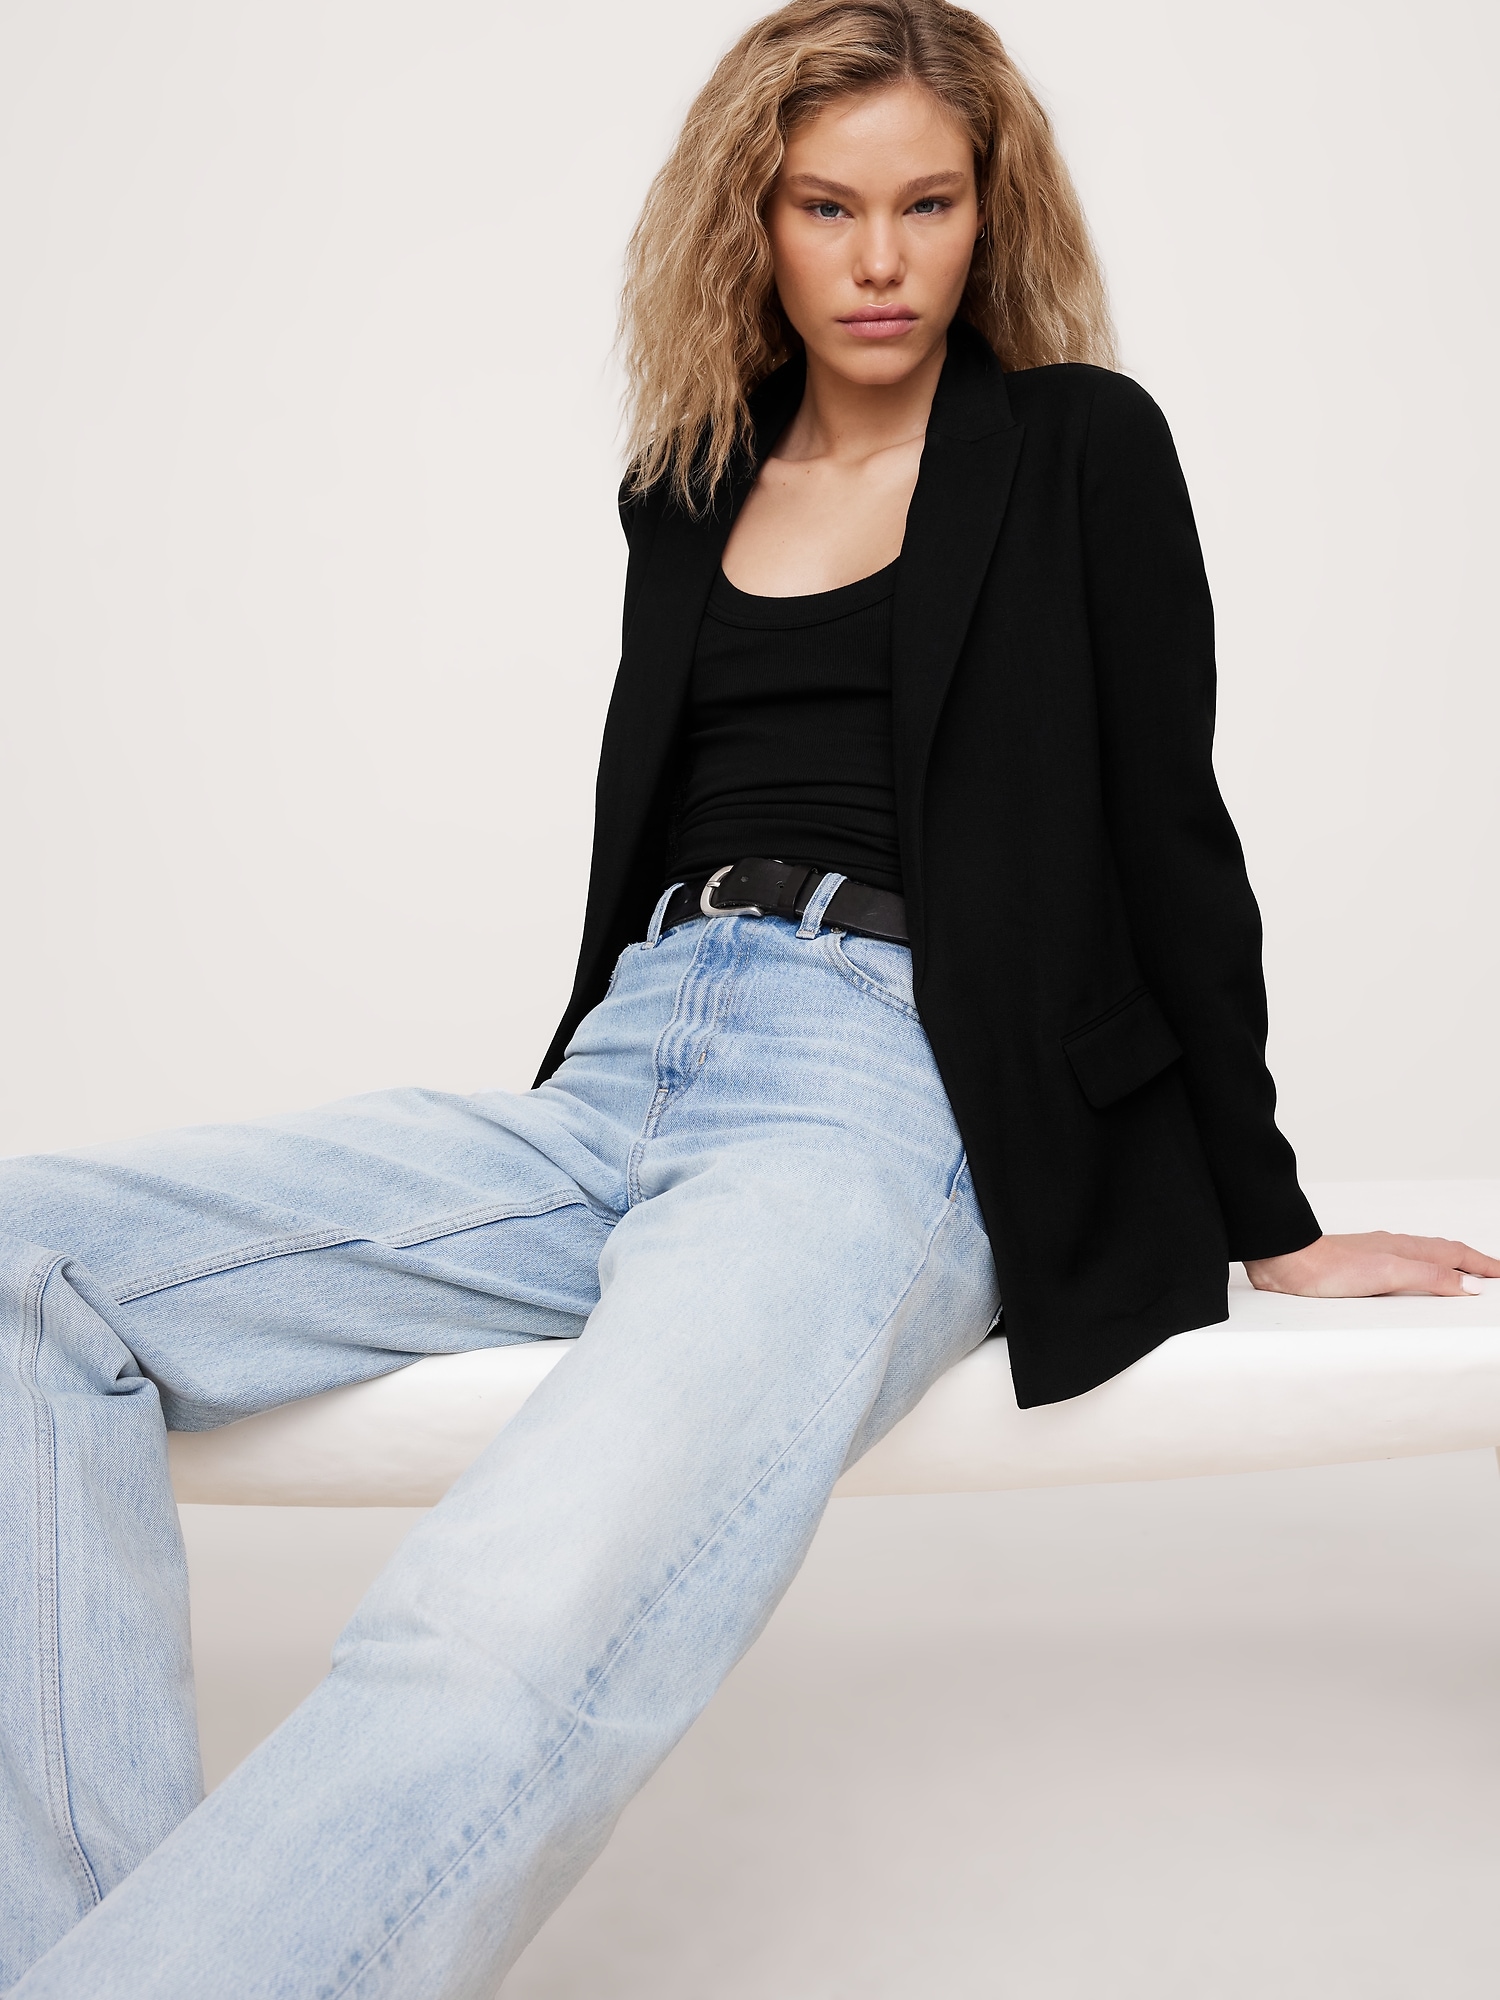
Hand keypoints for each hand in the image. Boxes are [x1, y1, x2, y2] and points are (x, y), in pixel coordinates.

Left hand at [1245, 1232, 1499, 1298]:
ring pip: (1422, 1258)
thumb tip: (1470, 1285)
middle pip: (1443, 1253)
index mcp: (1408, 1248)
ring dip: (1446, 1266)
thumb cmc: (1331, 1268)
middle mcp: (1395, 1248)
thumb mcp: (1390, 1273)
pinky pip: (1402, 1267)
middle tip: (1491, 1273)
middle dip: (1470, 1262)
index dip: (1482, 1265)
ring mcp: (1376, 1256)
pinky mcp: (1358, 1268)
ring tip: (1460, 1276)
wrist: (1287, 1263)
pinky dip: (1419, 1273)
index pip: (1456, 1255)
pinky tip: (1409, 1281)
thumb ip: (1430, 1278)